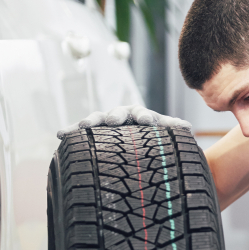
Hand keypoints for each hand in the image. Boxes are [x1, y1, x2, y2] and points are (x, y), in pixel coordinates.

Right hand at [56, 104, 191, 138]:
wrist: (133, 136)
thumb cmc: (150, 133)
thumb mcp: (162, 131)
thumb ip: (173, 129)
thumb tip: (188, 128)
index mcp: (139, 115)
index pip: (142, 114)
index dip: (145, 117)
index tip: (147, 121)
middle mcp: (121, 115)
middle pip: (117, 114)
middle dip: (115, 116)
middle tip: (113, 121)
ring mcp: (104, 122)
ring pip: (97, 120)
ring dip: (90, 123)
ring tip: (83, 127)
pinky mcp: (92, 132)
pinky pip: (79, 132)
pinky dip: (70, 132)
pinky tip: (60, 134)